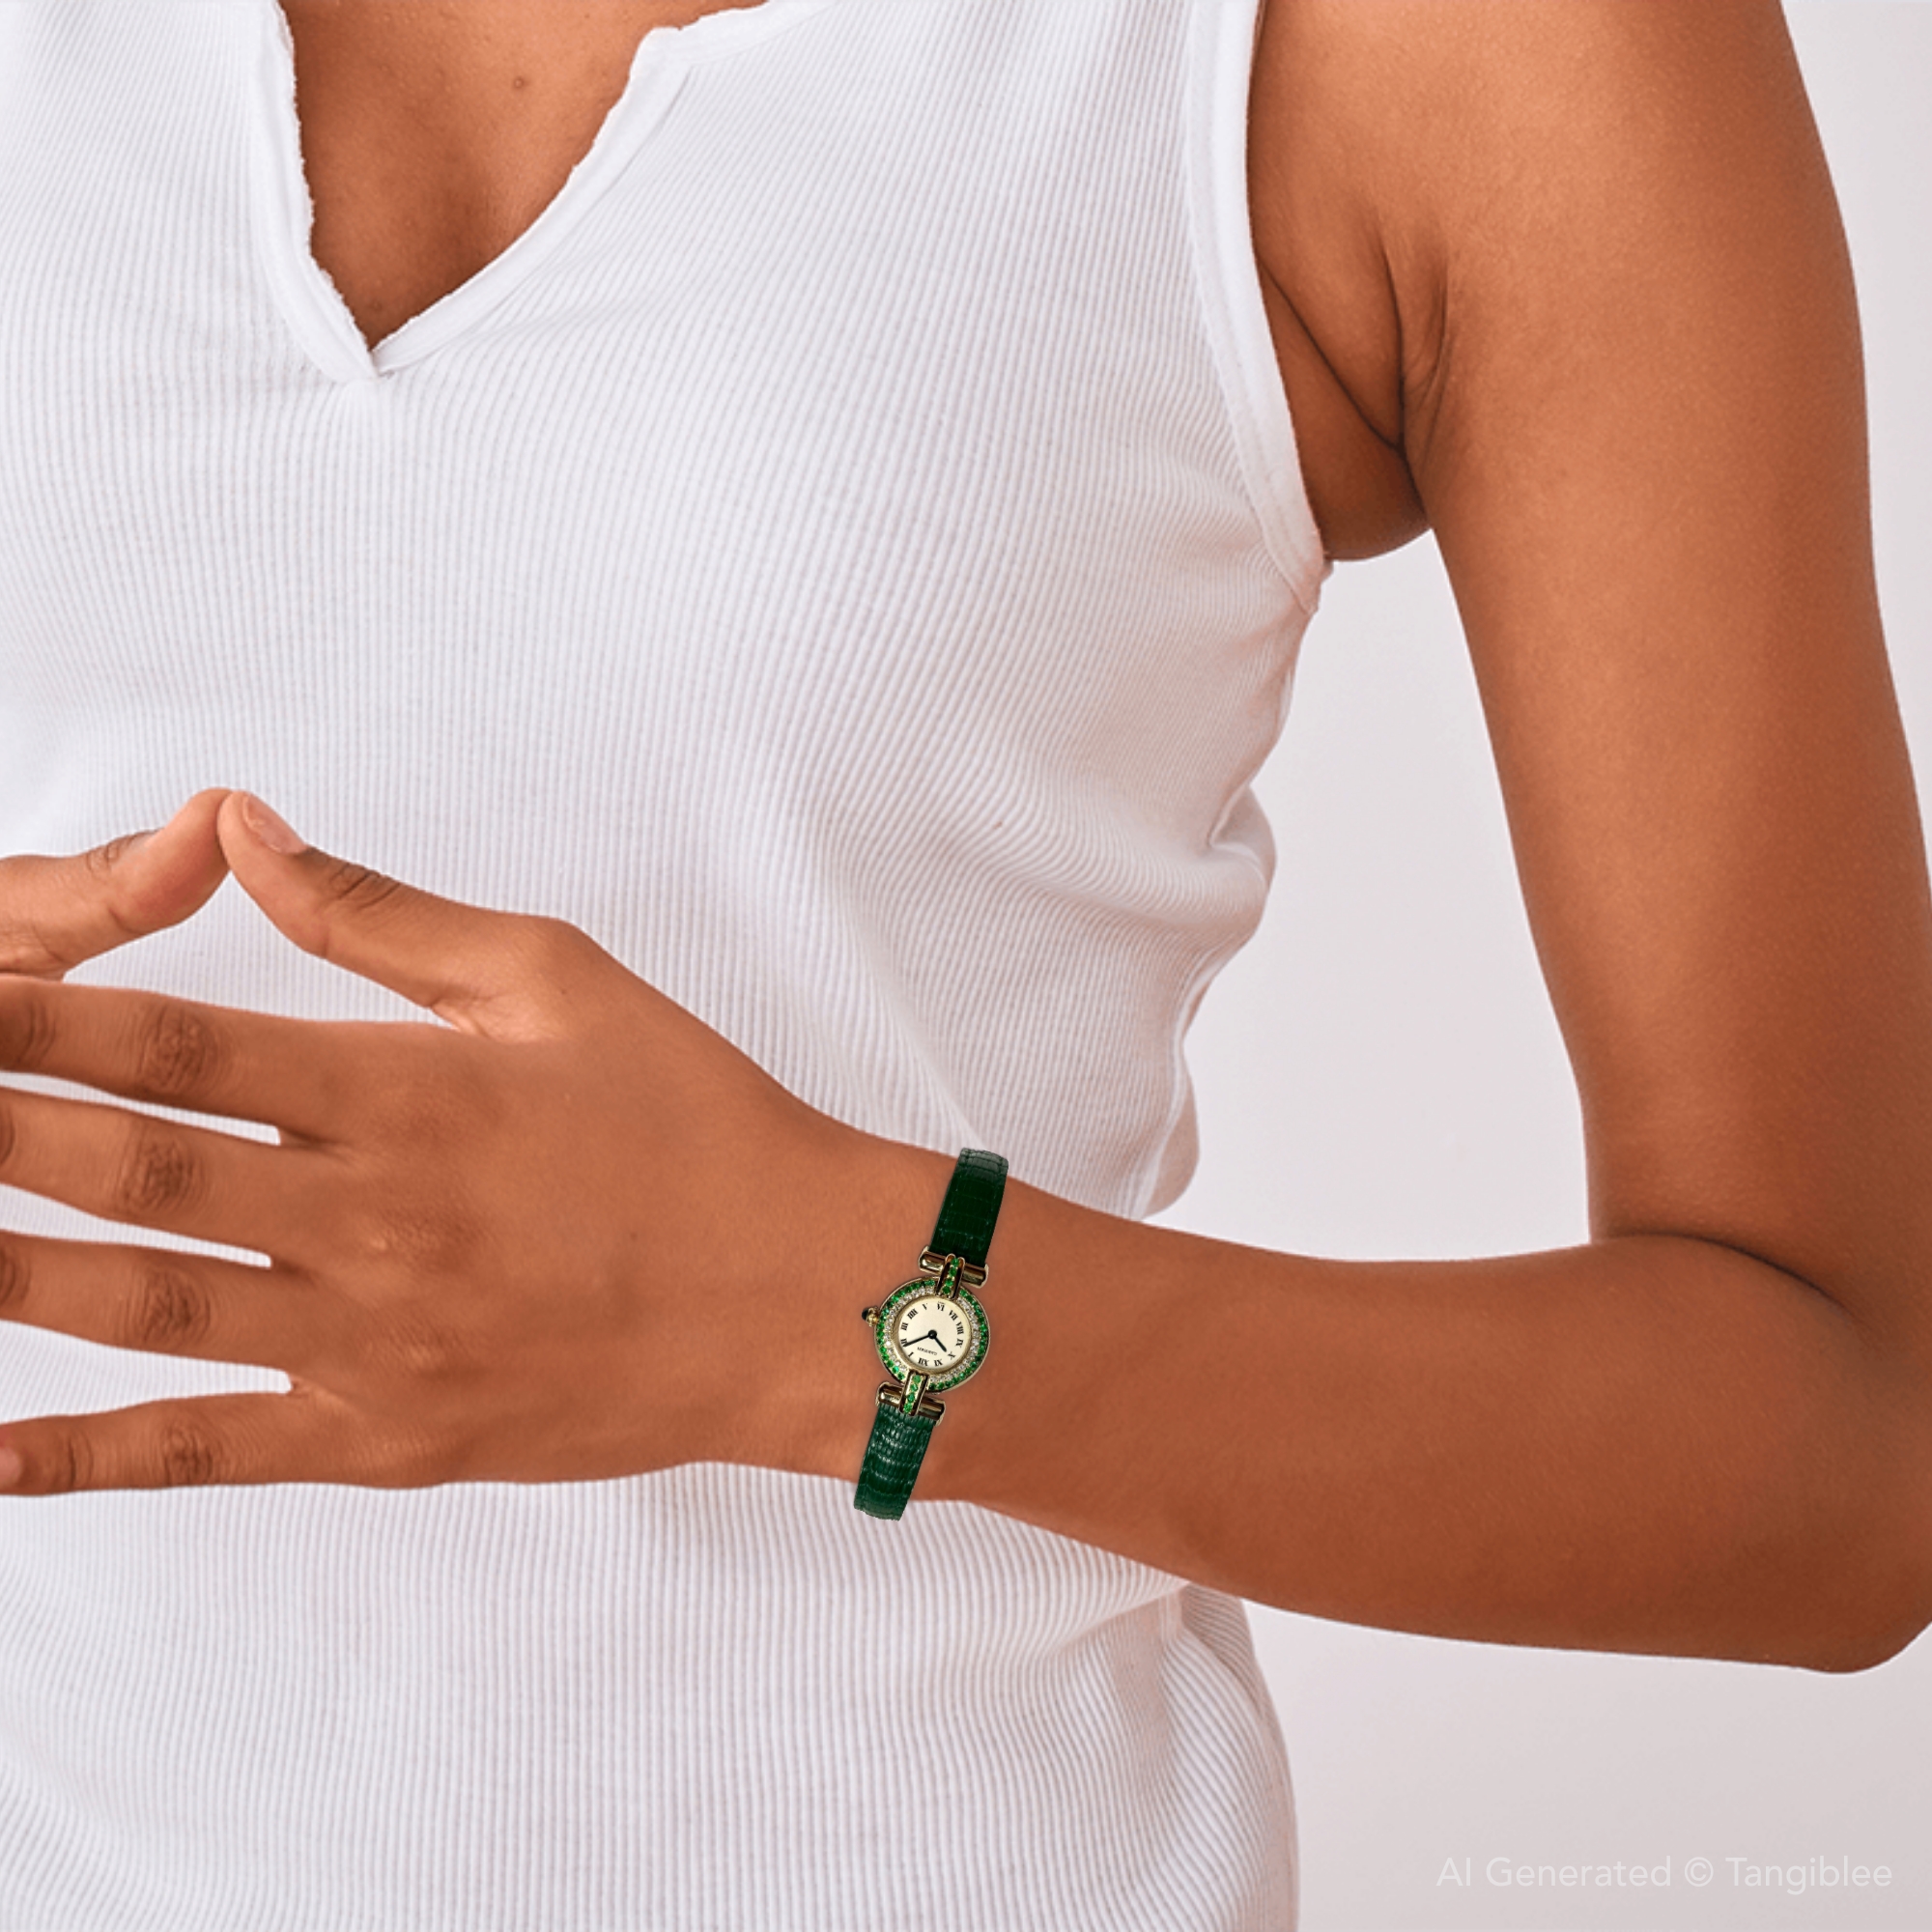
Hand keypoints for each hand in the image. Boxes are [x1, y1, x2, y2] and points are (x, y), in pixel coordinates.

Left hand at [0, 793, 873, 1492]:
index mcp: (409, 1091)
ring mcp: (375, 1343)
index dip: (36, 1016)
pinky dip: (85, 1461)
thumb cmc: (692, 1119)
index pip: (174, 1041)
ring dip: (4, 1274)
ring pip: (140, 1309)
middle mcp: (374, 1220)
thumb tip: (239, 828)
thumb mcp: (555, 978)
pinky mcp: (389, 1441)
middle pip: (128, 1169)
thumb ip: (379, 912)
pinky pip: (212, 1454)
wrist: (797, 1293)